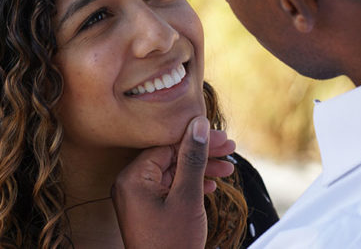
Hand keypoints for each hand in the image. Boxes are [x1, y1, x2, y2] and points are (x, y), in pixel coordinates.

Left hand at [112, 116, 235, 248]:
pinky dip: (190, 185)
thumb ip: (192, 157)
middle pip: (170, 157)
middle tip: (230, 148)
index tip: (222, 137)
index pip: (166, 145)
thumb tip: (197, 123)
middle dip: (201, 153)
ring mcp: (138, 199)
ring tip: (228, 168)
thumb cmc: (174, 242)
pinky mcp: (147, 210)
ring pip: (173, 172)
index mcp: (133, 178)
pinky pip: (170, 189)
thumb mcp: (187, 196)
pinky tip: (211, 185)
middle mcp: (130, 184)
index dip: (195, 138)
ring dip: (200, 169)